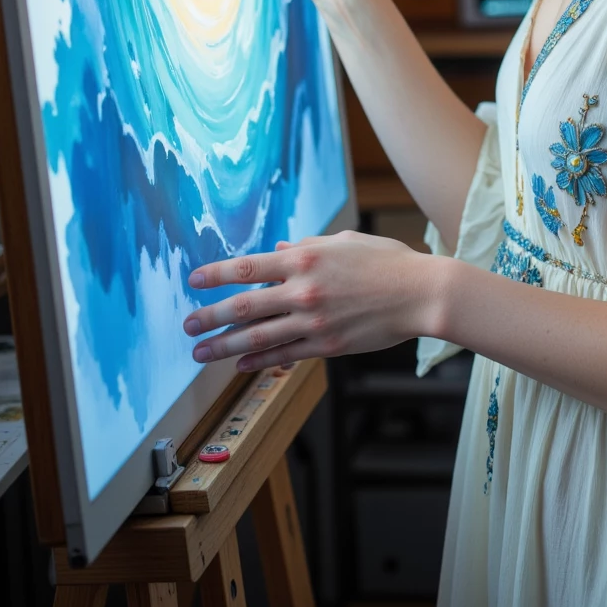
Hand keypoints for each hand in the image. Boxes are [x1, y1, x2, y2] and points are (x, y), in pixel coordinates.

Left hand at [182, 232, 441, 371]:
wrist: (420, 293)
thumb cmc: (386, 261)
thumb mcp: (345, 242)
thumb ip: (306, 246)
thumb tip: (274, 253)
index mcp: (306, 258)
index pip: (248, 267)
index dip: (216, 274)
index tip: (194, 280)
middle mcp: (303, 290)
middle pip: (244, 306)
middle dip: (210, 316)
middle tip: (186, 325)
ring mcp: (313, 321)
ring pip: (257, 337)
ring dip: (224, 346)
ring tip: (200, 353)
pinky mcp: (327, 345)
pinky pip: (285, 354)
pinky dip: (259, 360)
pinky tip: (241, 365)